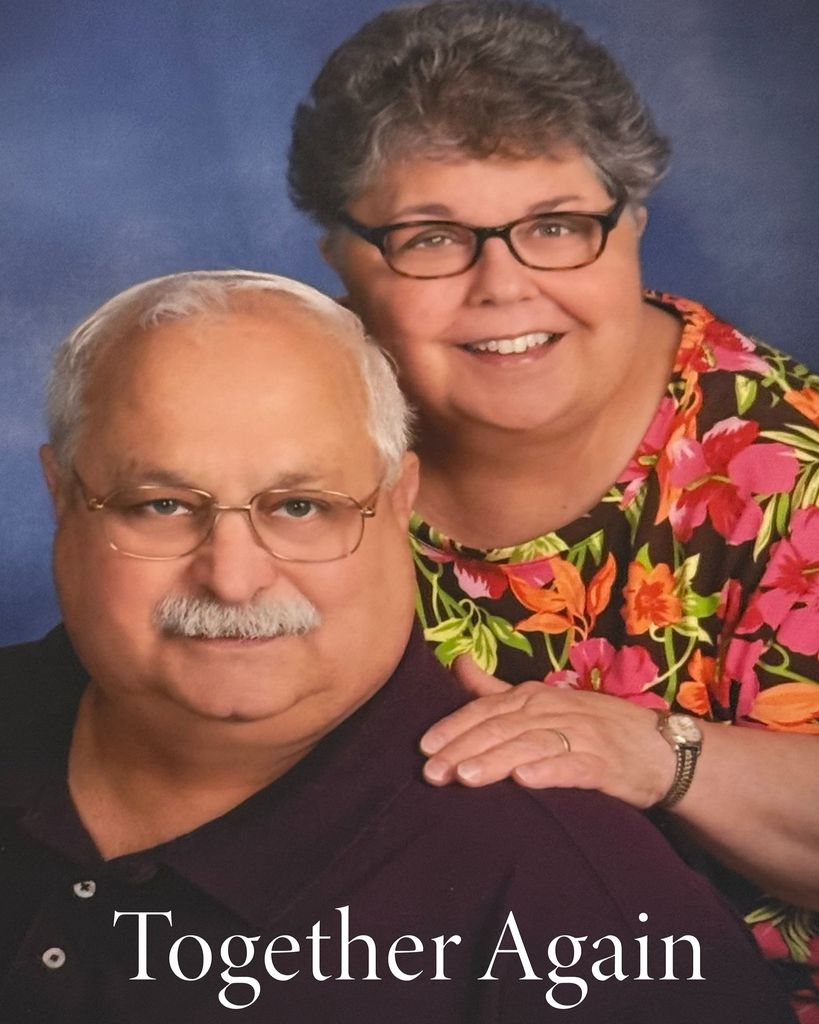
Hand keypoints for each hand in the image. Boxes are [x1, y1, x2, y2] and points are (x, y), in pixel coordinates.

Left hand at [420, 656, 675, 808]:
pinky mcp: (604, 764)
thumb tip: (457, 663)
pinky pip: (573, 766)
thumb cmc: (593, 725)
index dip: (454, 727)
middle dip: (463, 749)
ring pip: (530, 746)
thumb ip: (497, 690)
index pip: (486, 710)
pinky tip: (525, 782)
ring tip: (466, 778)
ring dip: (497, 761)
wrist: (661, 747)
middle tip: (431, 772)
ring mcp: (581, 735)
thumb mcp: (543, 702)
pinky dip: (549, 772)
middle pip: (501, 729)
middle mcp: (554, 710)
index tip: (423, 748)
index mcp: (535, 697)